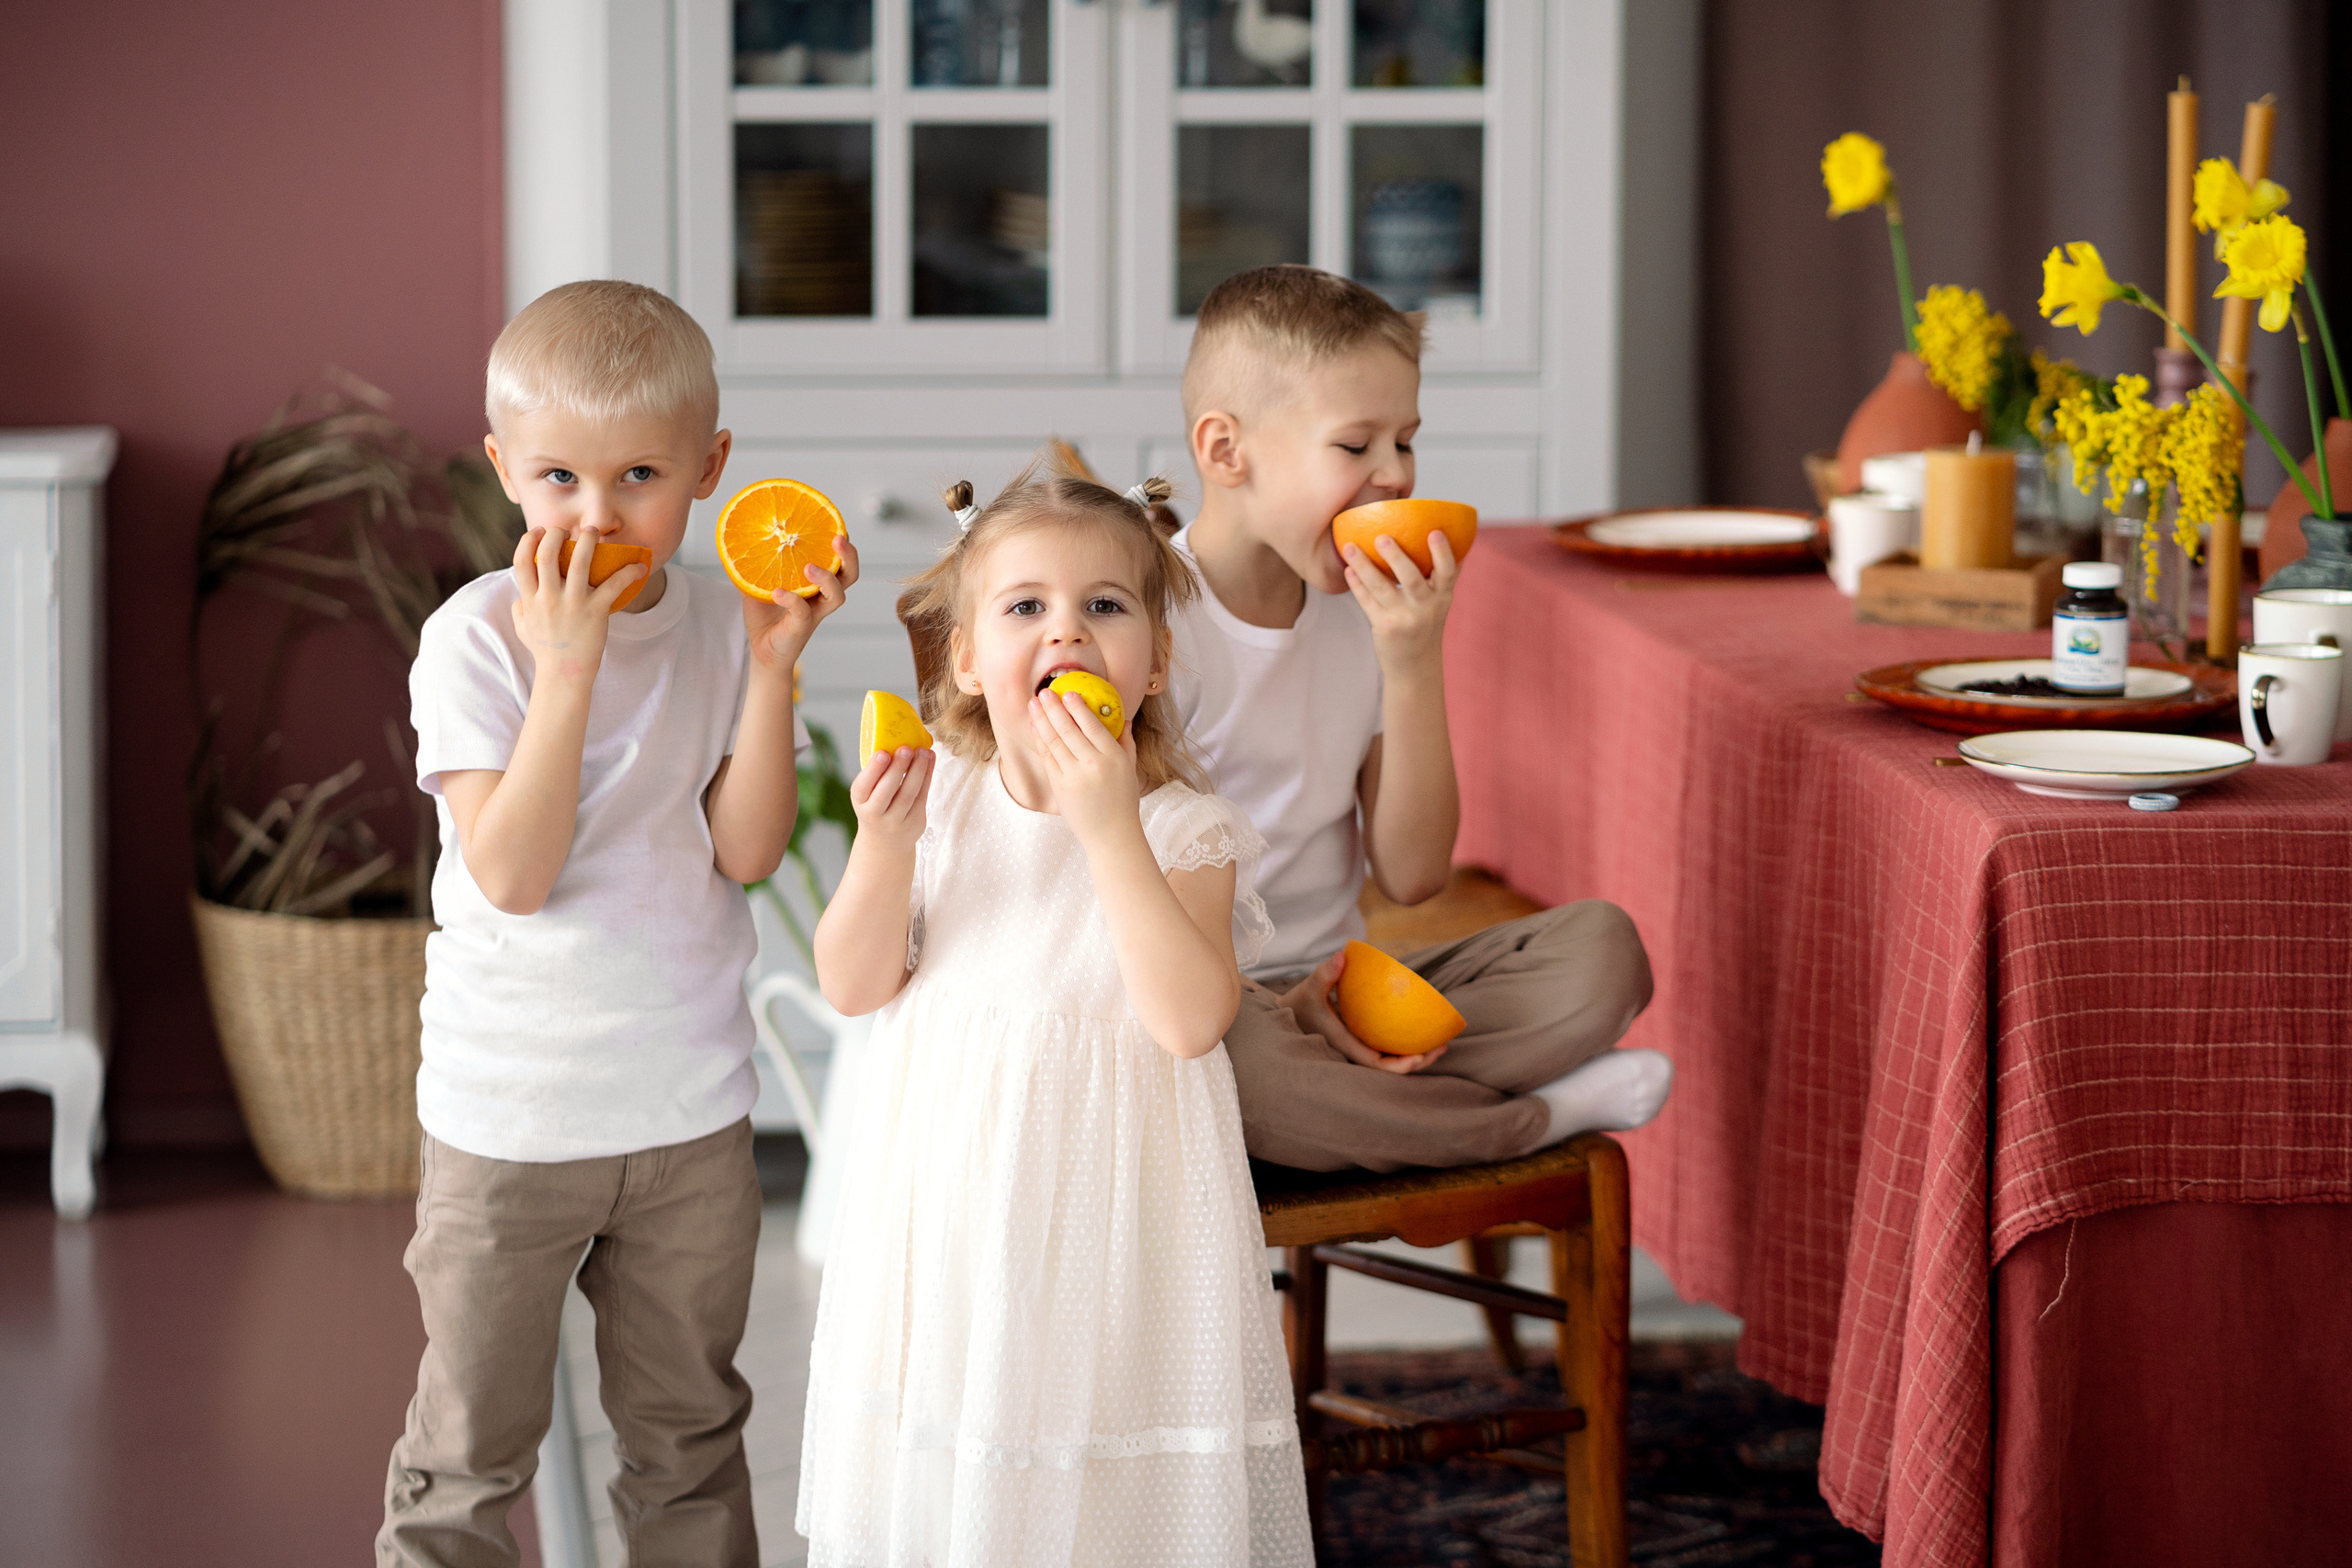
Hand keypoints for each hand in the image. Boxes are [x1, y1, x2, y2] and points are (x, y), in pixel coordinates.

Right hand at [509, 524, 643, 680]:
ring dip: (588, 541)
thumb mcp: (523, 629)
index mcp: (530, 599)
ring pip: (579, 561)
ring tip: (594, 532)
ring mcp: (572, 604)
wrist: (564, 675)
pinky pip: (614, 585)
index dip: (529, 541)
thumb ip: (520, 609)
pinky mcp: (595, 611)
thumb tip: (519, 598)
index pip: (522, 561)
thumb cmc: (545, 651)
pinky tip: (639, 566)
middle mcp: (549, 598)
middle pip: (547, 554)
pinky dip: (628, 572)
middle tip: (568, 530)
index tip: (540, 531)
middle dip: (557, 534)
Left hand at [744, 535, 859, 673]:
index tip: (835, 525)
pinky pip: (803, 611)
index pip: (839, 561)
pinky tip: (778, 592)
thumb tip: (736, 539)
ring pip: (837, 595)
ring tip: (809, 567)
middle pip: (850, 575)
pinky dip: (791, 600)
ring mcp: (815, 612)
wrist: (761, 650)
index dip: (843, 545)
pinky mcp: (802, 627)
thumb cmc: (765, 617)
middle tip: (838, 539)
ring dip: (827, 579)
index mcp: (817, 583)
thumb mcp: (756, 584)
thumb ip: (753, 565)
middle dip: (849, 556)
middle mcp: (822, 597)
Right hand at [848, 743, 931, 851]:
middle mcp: (875, 814)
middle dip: (898, 768)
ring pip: (908, 794)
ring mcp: (896, 821)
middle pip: (887, 791)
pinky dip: (927, 776)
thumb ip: (878, 774)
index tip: (883, 753)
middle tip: (906, 748)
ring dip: (918, 770)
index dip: (873, 770)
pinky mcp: (915, 822)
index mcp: (860, 802)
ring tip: (923, 751)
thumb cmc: (876, 806)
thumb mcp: (869, 794)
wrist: (885, 841)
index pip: (863, 787)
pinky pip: (922, 796)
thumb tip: (897, 741)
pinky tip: (930, 759)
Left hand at [1028, 686, 1141, 847]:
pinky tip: (1036, 726)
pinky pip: (1047, 757)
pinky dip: (1040, 739)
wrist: (1111, 834)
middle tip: (1044, 691)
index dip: (1077, 707)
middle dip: (1053, 708)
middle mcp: (1092, 765)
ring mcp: (1073, 776)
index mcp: (1113, 757)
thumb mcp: (1130, 767)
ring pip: (1053, 741)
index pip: (1092, 725)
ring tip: (1033, 704)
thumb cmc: (1122, 799)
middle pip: (1068, 729)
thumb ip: (1125, 740)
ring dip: (1041, 720)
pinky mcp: (1059, 786)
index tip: (1069, 692)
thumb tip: (1122, 716)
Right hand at [1277, 948, 1451, 1074]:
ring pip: (1392, 1059)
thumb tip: (1342, 955)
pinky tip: (1422, 1029)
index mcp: (1344, 1045)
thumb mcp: (1308, 988)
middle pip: (1391, 1068)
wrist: (1289, 1015)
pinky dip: (1406, 1042)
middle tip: (1441, 1047)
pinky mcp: (1363, 1040)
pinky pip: (1388, 1046)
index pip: (1374, 1064)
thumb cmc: (1299, 1003)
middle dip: (1417, 1062)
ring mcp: (1361, 1048)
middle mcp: (1355, 1052)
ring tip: (1440, 1042)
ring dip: (1417, 1054)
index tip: (1418, 1056)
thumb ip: (1324, 974)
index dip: (1398, 1065)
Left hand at [1340, 530, 1455, 677]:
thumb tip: (1448, 534)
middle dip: (1396, 557)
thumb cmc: (1426, 623)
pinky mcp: (1384, 627)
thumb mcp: (1440, 602)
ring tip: (1349, 547)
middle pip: (1412, 579)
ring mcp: (1404, 618)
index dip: (1443, 552)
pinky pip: (1367, 602)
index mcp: (1442, 596)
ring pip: (1381, 588)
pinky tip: (1348, 570)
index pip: (1448, 572)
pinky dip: (1356, 585)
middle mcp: (1426, 607)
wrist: (1415, 664)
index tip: (1435, 531)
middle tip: (1382, 537)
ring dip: (1364, 566)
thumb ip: (1440, 576)